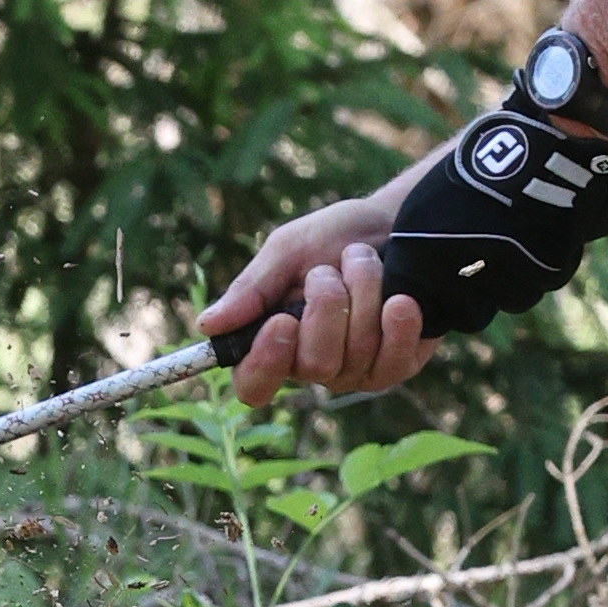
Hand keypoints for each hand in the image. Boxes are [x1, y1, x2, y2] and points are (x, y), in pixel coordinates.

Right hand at [201, 185, 428, 409]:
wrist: (394, 221)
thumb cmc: (333, 238)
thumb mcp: (287, 251)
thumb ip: (252, 289)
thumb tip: (207, 325)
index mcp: (275, 342)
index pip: (253, 385)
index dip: (264, 364)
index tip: (281, 321)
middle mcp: (314, 366)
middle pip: (313, 365)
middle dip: (327, 304)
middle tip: (329, 269)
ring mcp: (357, 371)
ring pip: (356, 354)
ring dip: (362, 293)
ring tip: (364, 260)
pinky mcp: (397, 365)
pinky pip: (394, 361)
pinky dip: (397, 325)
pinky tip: (400, 299)